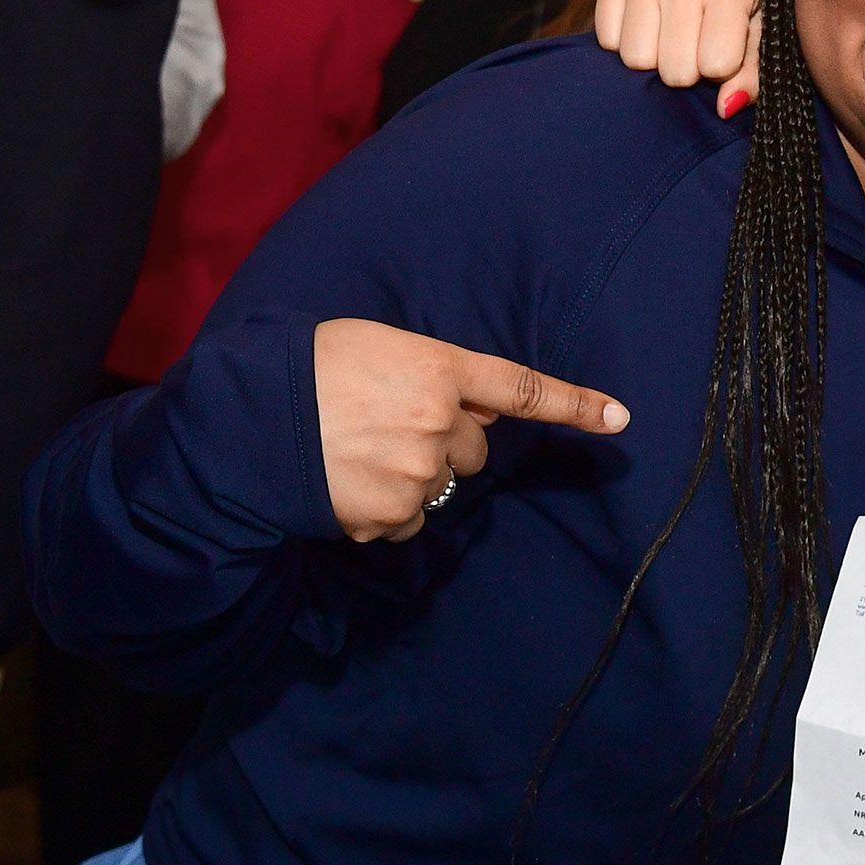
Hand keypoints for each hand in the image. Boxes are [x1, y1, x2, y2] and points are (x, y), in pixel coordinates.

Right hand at [313, 319, 629, 542]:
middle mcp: (438, 422)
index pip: (521, 389)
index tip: (618, 418)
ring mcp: (417, 472)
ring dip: (413, 474)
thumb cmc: (307, 370)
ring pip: (442, 483)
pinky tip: (346, 481)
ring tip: (354, 451)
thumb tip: (476, 413)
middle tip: (386, 425)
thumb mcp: (377, 347)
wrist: (245, 422)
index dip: (573, 404)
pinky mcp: (391, 514)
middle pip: (475, 448)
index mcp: (436, 369)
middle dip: (446, 441)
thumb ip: (435, 376)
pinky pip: (409, 517)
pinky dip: (385, 506)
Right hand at [593, 0, 761, 116]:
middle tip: (697, 41)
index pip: (715, 66)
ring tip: (672, 31)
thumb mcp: (761, 29)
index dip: (720, 67)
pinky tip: (649, 19)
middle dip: (687, 68)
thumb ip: (753, 73)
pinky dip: (627, 40)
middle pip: (673, 70)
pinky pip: (608, 40)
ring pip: (636, 59)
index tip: (724, 46)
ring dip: (654, 57)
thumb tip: (725, 108)